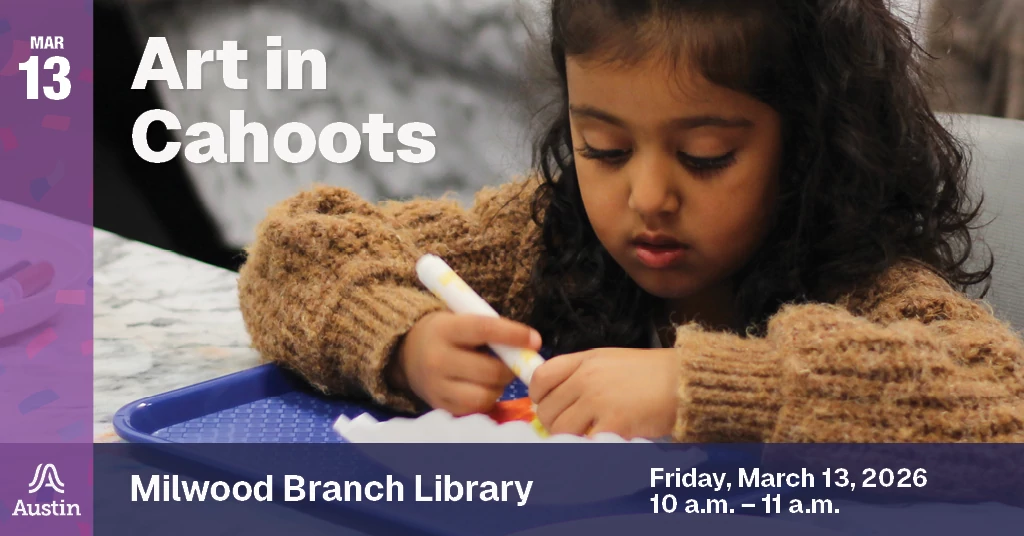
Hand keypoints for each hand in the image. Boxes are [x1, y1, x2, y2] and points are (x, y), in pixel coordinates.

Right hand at [390, 312, 541, 415]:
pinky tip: (482, 387)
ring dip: (499, 387)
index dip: (513, 335)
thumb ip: (491, 330)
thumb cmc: (447, 333)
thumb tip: (529, 346)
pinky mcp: (440, 406)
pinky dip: (486, 400)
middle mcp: (437, 359)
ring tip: (495, 376)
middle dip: (511, 369)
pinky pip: (475, 410)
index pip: (484, 329)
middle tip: (516, 363)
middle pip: (489, 371)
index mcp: (444, 329)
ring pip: (485, 395)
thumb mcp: (461, 319)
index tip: (535, 340)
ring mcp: (436, 387)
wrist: (407, 353)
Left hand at [530, 348, 681, 438]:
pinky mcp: (613, 423)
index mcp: (584, 360)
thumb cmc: (651, 373)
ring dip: (568, 438)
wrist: (685, 380)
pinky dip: (586, 447)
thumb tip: (555, 397)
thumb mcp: (609, 360)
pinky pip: (584, 442)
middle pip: (547, 408)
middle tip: (570, 427)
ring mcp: (598, 400)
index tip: (546, 405)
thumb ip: (581, 373)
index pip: (540, 377)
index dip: (537, 396)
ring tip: (585, 436)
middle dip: (553, 422)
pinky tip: (598, 443)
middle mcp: (586, 378)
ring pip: (560, 429)